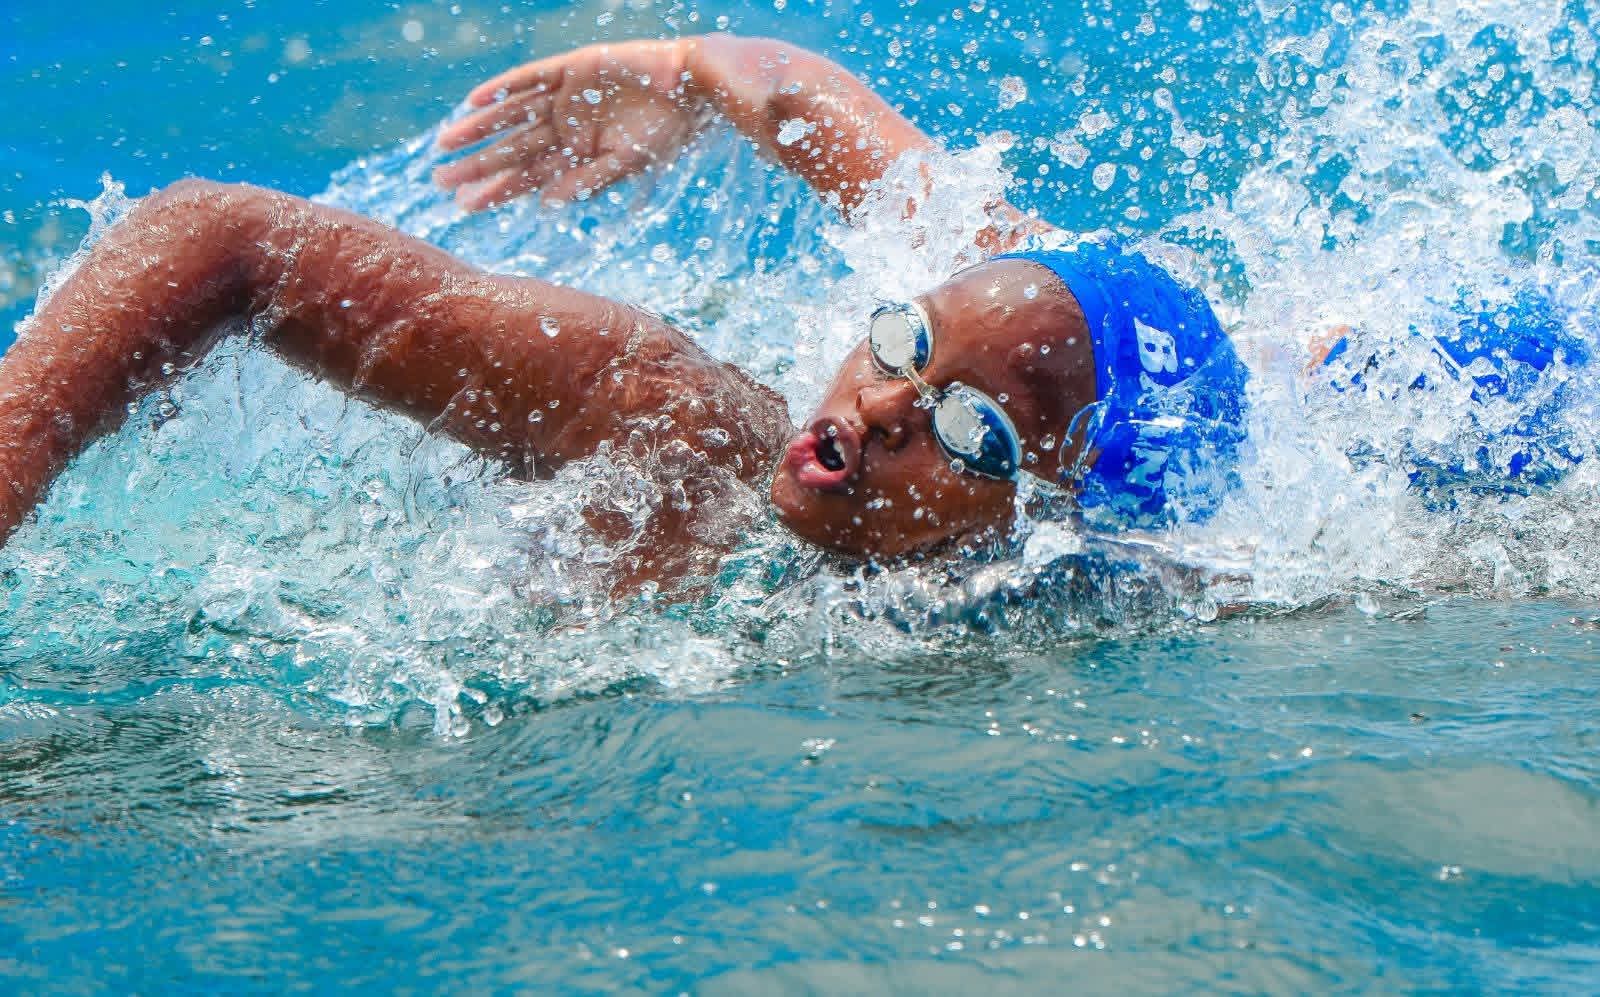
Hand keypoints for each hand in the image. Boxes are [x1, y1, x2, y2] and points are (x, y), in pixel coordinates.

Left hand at [435, 40, 706, 210]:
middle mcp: (565, 128)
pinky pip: (529, 78)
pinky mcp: (570, 68)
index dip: (497, 190)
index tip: (465, 205)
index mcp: (577, 156)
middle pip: (512, 150)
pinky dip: (504, 87)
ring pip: (512, 115)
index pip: (529, 177)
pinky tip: (475, 100)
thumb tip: (548, 205)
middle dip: (478, 164)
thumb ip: (588, 181)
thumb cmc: (667, 132)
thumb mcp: (627, 163)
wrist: (691, 87)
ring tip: (446, 142)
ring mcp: (565, 97)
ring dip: (480, 128)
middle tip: (441, 179)